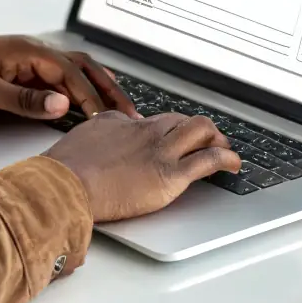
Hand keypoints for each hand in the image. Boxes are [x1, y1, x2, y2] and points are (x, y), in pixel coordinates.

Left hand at [0, 35, 137, 120]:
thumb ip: (24, 99)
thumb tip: (63, 103)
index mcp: (27, 50)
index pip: (72, 73)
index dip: (93, 97)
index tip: (109, 121)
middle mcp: (30, 51)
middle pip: (81, 67)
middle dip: (107, 89)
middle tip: (131, 113)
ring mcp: (23, 61)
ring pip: (70, 72)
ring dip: (94, 89)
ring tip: (117, 109)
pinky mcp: (15, 73)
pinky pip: (53, 81)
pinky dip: (74, 93)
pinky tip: (81, 106)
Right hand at [45, 111, 240, 220]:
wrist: (68, 182)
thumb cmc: (70, 165)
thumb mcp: (87, 134)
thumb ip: (105, 129)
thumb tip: (110, 128)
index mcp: (127, 124)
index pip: (161, 120)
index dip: (175, 128)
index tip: (179, 135)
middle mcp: (149, 132)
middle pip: (185, 122)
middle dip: (201, 132)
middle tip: (209, 142)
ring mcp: (162, 151)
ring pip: (202, 132)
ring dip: (218, 140)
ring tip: (225, 150)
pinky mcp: (171, 175)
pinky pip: (208, 160)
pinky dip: (226, 159)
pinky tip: (233, 164)